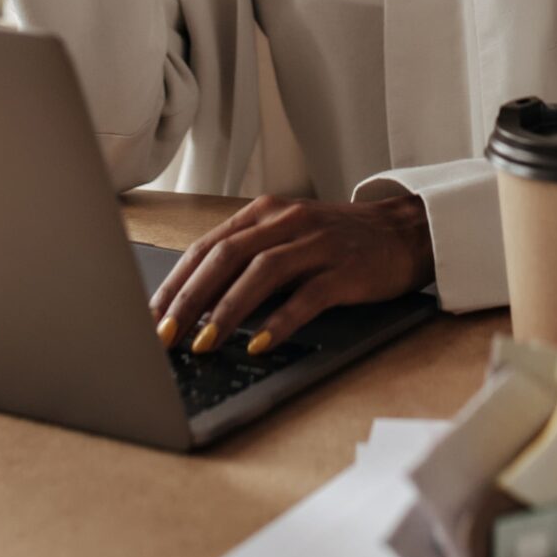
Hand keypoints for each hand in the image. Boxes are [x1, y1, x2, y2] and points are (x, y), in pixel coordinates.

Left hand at [150, 192, 433, 355]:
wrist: (404, 231)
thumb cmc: (338, 240)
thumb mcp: (288, 236)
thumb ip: (248, 258)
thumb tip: (196, 302)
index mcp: (266, 213)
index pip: (208, 246)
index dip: (176, 282)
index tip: (152, 316)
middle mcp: (287, 223)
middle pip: (226, 256)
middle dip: (190, 298)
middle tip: (165, 334)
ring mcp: (317, 245)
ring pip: (261, 274)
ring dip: (227, 311)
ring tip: (204, 343)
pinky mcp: (345, 270)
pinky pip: (307, 296)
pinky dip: (281, 319)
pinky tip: (261, 343)